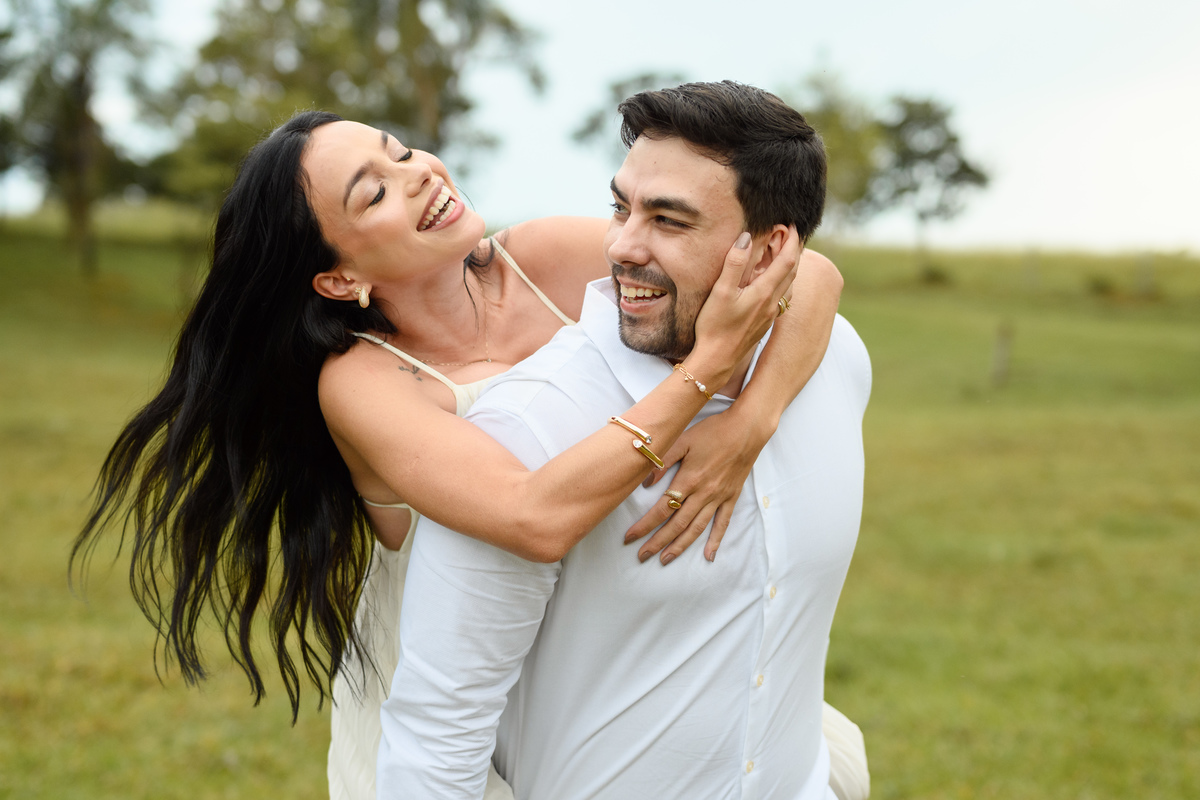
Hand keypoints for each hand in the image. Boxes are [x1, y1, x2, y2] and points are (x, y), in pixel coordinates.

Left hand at [623, 404, 772, 563]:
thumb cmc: (713, 431)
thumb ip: (664, 461)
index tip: (630, 537)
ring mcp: (718, 498)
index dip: (645, 525)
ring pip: (697, 528)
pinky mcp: (731, 497)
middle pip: (677, 524)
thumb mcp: (683, 440)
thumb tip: (646, 482)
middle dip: (657, 542)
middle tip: (642, 555)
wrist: (747, 429)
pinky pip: (723, 523)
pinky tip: (709, 555)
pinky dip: (716, 540)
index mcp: (689, 480)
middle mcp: (703, 494)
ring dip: (680, 546)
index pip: (662, 509)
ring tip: (666, 559)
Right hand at [688, 226, 800, 381]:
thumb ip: (735, 263)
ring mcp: (771, 315)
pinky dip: (784, 281)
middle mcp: (773, 303)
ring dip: (791, 266)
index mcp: (764, 293)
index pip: (787, 260)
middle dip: (795, 250)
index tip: (792, 225)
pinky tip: (775, 282)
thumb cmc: (715, 327)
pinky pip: (782, 296)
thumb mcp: (721, 292)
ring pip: (789, 285)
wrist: (717, 360)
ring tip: (785, 253)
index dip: (793, 241)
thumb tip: (746, 237)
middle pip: (793, 271)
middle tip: (792, 234)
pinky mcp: (765, 323)